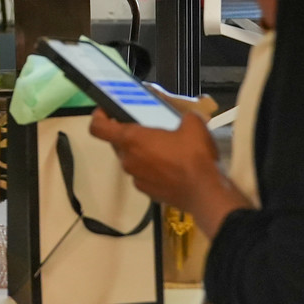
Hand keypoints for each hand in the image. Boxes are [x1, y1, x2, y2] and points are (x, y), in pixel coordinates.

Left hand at [89, 109, 249, 239]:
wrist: (205, 192)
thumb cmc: (193, 155)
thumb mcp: (192, 123)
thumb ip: (180, 114)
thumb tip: (182, 116)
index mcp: (132, 140)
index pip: (98, 128)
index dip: (98, 117)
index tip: (106, 111)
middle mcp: (128, 160)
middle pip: (117, 143)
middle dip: (128, 134)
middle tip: (147, 128)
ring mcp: (136, 178)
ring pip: (131, 159)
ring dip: (141, 152)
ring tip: (163, 148)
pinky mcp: (147, 192)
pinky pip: (142, 175)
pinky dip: (150, 169)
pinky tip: (170, 166)